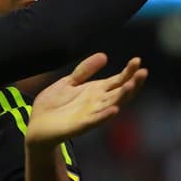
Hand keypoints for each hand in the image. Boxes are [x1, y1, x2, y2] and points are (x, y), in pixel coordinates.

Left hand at [24, 53, 146, 148]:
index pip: (118, 80)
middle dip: (133, 83)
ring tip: (131, 85)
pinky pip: (95, 120)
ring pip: (112, 105)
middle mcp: (97, 103)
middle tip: (143, 72)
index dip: (128, 71)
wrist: (37, 125)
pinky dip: (105, 116)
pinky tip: (114, 110)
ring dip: (122, 96)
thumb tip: (104, 55)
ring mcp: (90, 114)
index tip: (137, 60)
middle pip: (120, 92)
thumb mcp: (69, 82)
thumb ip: (85, 70)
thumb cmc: (53, 105)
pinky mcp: (80, 125)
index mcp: (96, 91)